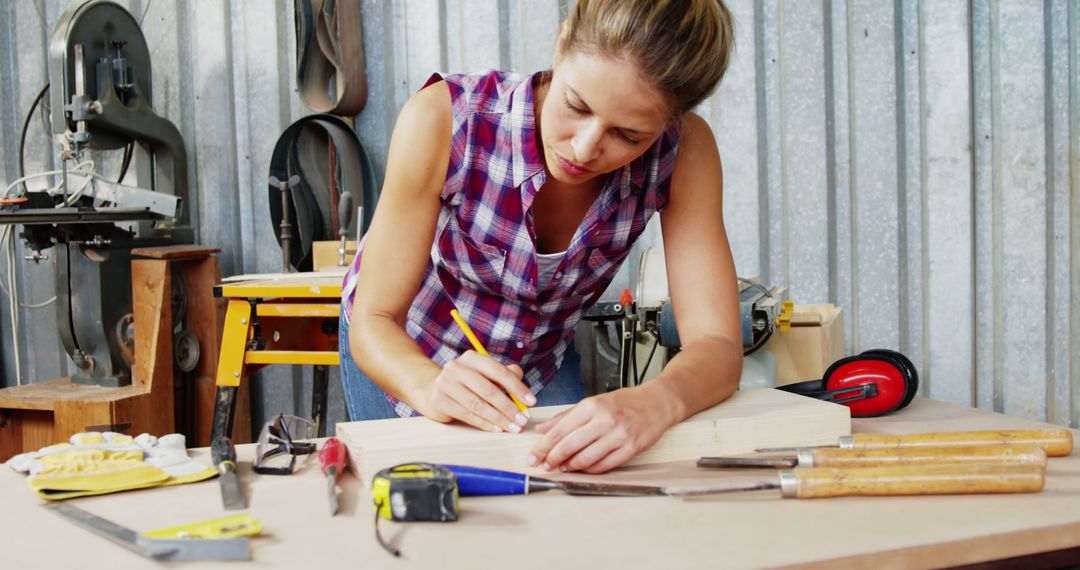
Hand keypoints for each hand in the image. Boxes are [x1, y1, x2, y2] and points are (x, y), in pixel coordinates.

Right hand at [424, 350, 535, 432]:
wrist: (432, 390)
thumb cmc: (467, 383)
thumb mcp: (485, 375)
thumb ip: (505, 377)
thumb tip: (524, 391)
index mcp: (472, 357)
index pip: (498, 371)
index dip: (517, 387)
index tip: (531, 402)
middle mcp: (456, 367)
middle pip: (488, 389)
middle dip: (509, 407)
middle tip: (523, 420)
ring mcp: (445, 383)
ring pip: (477, 404)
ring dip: (498, 418)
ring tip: (512, 427)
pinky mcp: (439, 400)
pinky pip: (466, 414)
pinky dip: (484, 423)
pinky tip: (496, 429)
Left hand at [526, 387, 677, 473]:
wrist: (657, 402)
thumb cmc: (624, 402)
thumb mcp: (593, 402)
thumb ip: (566, 416)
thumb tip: (541, 430)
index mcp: (592, 406)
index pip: (560, 430)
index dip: (543, 447)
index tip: (534, 456)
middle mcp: (604, 420)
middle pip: (569, 446)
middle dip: (552, 459)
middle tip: (544, 466)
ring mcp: (619, 436)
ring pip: (586, 459)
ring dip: (570, 467)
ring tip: (562, 467)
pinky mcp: (631, 449)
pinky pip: (604, 466)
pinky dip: (590, 470)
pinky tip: (582, 469)